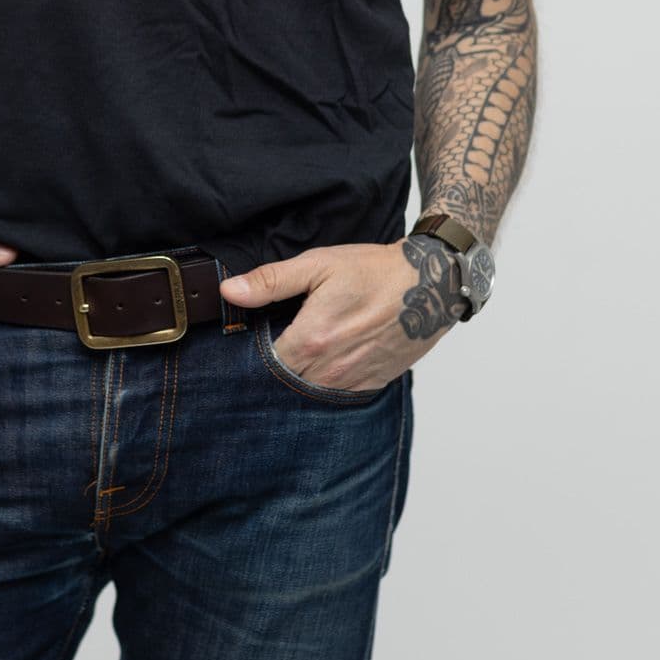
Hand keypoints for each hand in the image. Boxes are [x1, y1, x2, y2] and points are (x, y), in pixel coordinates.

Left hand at [216, 237, 468, 393]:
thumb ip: (270, 281)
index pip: (262, 363)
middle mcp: (329, 369)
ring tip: (302, 350)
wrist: (430, 285)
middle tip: (276, 343)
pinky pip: (336, 394)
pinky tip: (326, 359)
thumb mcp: (318, 265)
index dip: (253, 351)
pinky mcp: (371, 384)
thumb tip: (229, 291)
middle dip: (274, 367)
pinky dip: (325, 381)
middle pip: (283, 382)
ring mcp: (352, 381)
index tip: (254, 337)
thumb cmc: (374, 271)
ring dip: (300, 377)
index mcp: (310, 340)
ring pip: (308, 392)